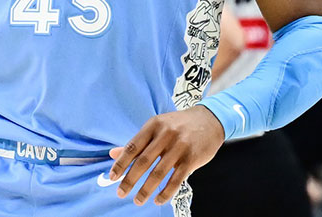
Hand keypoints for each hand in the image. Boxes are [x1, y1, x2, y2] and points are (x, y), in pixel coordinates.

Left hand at [107, 106, 223, 206]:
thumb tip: (112, 154)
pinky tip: (158, 199)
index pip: (132, 146)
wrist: (209, 120)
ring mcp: (179, 147)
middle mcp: (165, 135)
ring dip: (146, 189)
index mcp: (153, 125)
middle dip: (130, 179)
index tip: (112, 177)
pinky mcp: (192, 159)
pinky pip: (176, 180)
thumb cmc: (178, 125)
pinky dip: (166, 192)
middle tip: (120, 193)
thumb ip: (137, 142)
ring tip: (138, 200)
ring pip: (159, 173)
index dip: (121, 163)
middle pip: (143, 161)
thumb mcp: (156, 127)